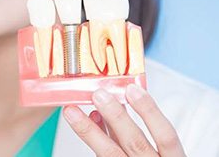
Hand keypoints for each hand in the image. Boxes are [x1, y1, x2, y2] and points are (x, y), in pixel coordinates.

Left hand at [63, 84, 185, 156]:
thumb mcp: (156, 151)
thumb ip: (135, 131)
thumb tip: (116, 103)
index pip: (165, 135)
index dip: (149, 111)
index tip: (132, 89)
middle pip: (135, 142)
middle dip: (115, 117)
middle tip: (98, 95)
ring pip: (110, 153)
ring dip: (90, 130)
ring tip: (73, 111)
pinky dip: (92, 140)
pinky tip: (85, 125)